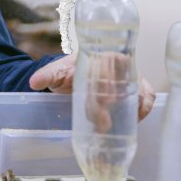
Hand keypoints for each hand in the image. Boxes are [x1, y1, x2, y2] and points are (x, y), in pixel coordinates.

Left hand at [29, 53, 155, 120]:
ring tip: (114, 125)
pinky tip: (131, 123)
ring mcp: (131, 77)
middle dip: (115, 102)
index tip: (102, 99)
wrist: (73, 78)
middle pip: (125, 81)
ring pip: (140, 91)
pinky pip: (146, 98)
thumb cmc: (67, 73)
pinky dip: (143, 110)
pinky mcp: (137, 90)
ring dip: (131, 109)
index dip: (108, 81)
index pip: (111, 63)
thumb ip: (46, 76)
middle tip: (101, 121)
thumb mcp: (56, 74)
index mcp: (101, 54)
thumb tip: (34, 82)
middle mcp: (120, 64)